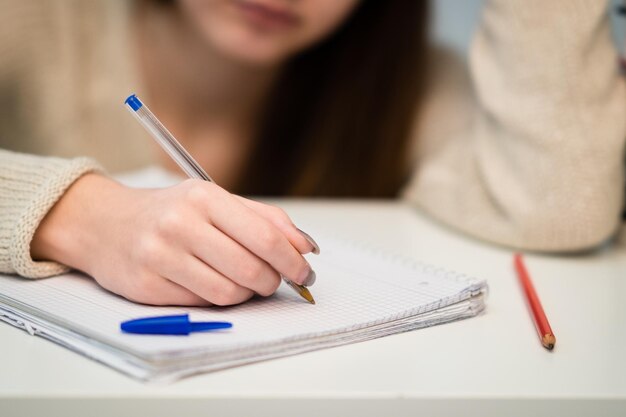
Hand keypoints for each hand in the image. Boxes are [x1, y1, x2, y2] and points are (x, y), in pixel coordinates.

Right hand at [31, 174, 317, 305]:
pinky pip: (202, 304)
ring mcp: (161, 256)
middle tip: (274, 281)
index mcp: (205, 197)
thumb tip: (307, 246)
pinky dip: (217, 299)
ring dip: (246, 293)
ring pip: (230, 293)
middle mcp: (181, 224)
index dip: (293, 262)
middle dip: (273, 282)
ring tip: (241, 281)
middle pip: (252, 270)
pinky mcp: (147, 285)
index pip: (266, 238)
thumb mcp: (216, 200)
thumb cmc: (170, 212)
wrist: (105, 224)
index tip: (305, 273)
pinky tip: (211, 283)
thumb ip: (264, 218)